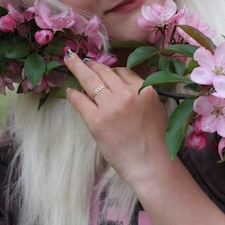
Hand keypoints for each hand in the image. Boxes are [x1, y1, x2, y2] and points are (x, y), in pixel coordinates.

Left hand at [63, 50, 169, 186]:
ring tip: (70, 62)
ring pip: (90, 80)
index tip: (101, 68)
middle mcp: (127, 94)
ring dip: (78, 69)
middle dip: (91, 64)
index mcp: (144, 89)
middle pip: (104, 71)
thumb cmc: (154, 141)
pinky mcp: (96, 121)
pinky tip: (68, 91)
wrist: (150, 165)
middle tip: (80, 59)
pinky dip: (72, 94)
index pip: (123, 71)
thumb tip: (122, 83)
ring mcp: (111, 106)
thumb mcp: (155, 108)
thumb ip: (141, 93)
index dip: (110, 69)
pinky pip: (80, 100)